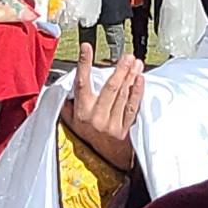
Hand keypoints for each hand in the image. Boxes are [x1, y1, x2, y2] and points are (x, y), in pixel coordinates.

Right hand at [59, 57, 143, 171]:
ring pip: (122, 96)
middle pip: (109, 88)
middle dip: (120, 70)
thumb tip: (67, 85)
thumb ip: (69, 103)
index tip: (86, 47)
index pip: (81, 83)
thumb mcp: (70, 120)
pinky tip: (140, 80)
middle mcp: (96, 117)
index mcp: (81, 112)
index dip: (83, 64)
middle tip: (127, 57)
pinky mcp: (125, 129)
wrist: (103, 160)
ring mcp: (111, 124)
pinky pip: (132, 108)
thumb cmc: (87, 136)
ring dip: (130, 77)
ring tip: (136, 63)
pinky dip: (137, 92)